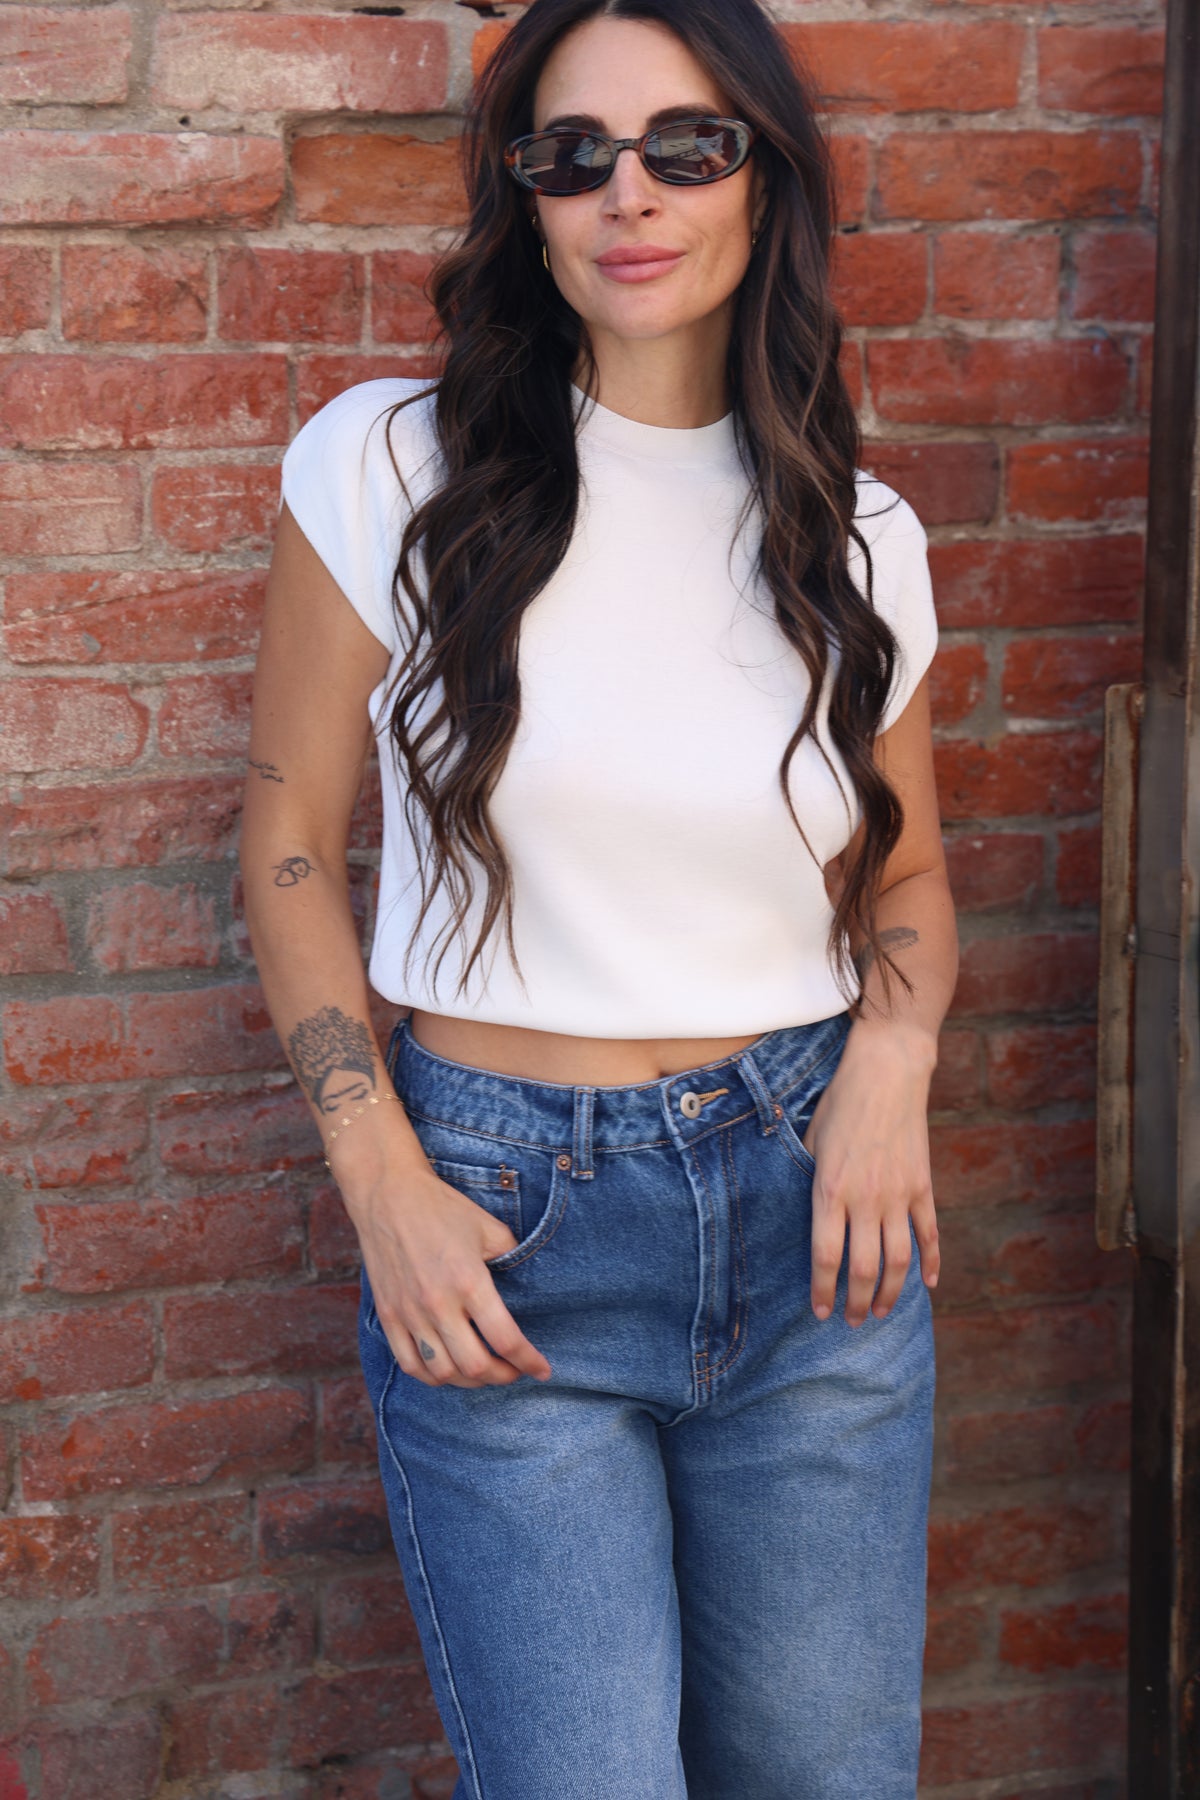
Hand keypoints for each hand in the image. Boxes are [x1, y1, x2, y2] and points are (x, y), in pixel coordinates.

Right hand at [349, 1161, 553, 1388]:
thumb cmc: (442, 1208)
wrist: (389, 1195)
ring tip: (484, 1372)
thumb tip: (529, 1282)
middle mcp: (438, 1304)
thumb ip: (513, 1257)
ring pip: (442, 1373)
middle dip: (503, 1377)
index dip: (529, 1361)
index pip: (506, 1339)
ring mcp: (409, 1314)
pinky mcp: (389, 1316)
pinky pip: (410, 1364)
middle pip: (474, 1366)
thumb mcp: (489, 1227)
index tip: (542, 1369)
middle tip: (514, 1371)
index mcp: (470, 1281)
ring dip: (469, 1382)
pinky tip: (448, 1370)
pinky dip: (433, 1377)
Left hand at [802, 1020, 940, 1326]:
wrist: (887, 1070)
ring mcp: (899, 1193)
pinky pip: (929, 1232)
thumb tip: (803, 1212)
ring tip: (882, 1312)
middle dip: (857, 1302)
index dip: (823, 1289)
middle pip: (865, 1267)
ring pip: (900, 1259)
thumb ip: (808, 1179)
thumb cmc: (840, 1102)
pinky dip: (932, 1261)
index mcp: (831, 1189)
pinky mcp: (922, 1185)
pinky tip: (928, 1283)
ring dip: (892, 1293)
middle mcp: (866, 1198)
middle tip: (852, 1322)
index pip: (826, 1255)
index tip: (819, 1311)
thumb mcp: (810, 1139)